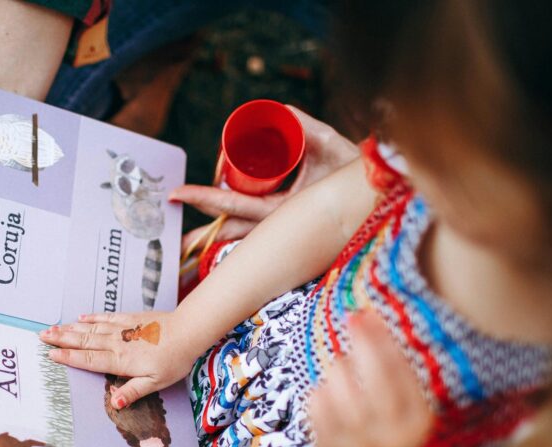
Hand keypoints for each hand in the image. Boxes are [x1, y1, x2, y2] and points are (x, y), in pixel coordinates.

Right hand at [39, 311, 197, 409]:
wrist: (188, 331)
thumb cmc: (174, 360)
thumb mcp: (156, 383)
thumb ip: (133, 391)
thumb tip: (115, 403)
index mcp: (121, 361)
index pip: (89, 359)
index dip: (68, 357)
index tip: (50, 355)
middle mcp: (117, 343)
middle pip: (83, 341)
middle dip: (61, 339)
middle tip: (41, 336)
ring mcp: (122, 329)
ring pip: (91, 328)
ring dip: (70, 328)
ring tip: (52, 327)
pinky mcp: (130, 319)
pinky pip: (106, 317)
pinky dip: (91, 317)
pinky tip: (81, 317)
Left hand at [177, 107, 359, 250]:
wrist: (379, 195)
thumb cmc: (354, 175)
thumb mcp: (331, 146)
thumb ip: (308, 126)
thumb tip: (281, 110)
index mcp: (284, 211)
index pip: (234, 204)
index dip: (204, 198)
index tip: (177, 193)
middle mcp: (279, 225)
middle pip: (229, 225)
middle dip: (200, 230)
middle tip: (172, 221)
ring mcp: (281, 229)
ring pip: (240, 231)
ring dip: (215, 229)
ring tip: (188, 225)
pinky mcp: (286, 228)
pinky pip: (255, 228)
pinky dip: (235, 227)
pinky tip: (216, 226)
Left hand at [307, 310, 432, 446]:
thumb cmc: (394, 424)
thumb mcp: (409, 402)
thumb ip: (395, 365)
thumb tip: (367, 315)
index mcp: (416, 421)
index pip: (400, 370)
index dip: (382, 337)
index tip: (368, 313)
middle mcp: (390, 434)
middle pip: (373, 374)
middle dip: (362, 340)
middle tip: (353, 318)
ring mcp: (357, 442)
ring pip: (339, 381)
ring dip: (340, 366)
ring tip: (345, 371)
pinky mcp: (328, 446)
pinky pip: (316, 399)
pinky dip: (322, 389)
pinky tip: (332, 397)